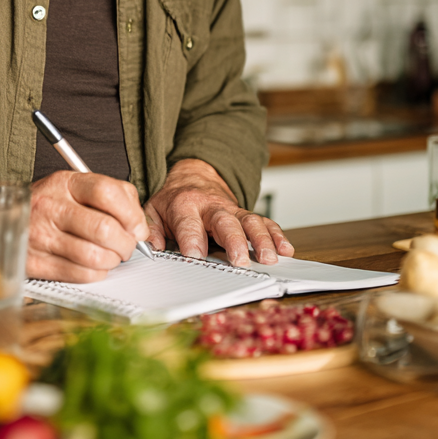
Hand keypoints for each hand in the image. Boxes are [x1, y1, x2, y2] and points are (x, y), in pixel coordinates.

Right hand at [27, 171, 150, 282]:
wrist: (4, 221)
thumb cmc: (51, 206)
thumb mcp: (76, 188)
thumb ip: (113, 197)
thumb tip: (139, 227)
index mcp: (65, 183)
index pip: (107, 192)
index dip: (131, 213)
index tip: (137, 226)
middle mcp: (51, 206)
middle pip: (104, 229)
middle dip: (126, 244)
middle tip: (127, 246)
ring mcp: (41, 235)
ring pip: (94, 256)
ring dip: (112, 261)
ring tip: (111, 256)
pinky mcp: (36, 262)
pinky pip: (79, 274)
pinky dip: (96, 274)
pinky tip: (95, 266)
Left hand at [144, 159, 293, 265]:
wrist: (193, 177)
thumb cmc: (174, 200)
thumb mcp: (154, 209)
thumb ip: (151, 228)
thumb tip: (152, 248)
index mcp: (185, 205)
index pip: (188, 223)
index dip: (192, 239)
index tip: (195, 257)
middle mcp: (211, 206)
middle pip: (225, 221)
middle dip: (233, 240)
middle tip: (239, 261)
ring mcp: (231, 210)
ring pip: (250, 220)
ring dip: (261, 239)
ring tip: (270, 258)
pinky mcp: (245, 214)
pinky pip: (264, 222)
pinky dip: (276, 235)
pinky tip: (286, 250)